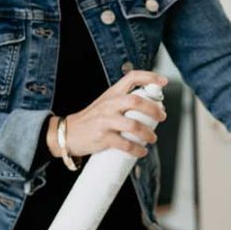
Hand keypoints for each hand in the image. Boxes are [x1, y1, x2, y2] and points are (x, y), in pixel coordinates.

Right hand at [47, 70, 167, 158]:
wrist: (67, 133)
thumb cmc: (91, 119)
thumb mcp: (106, 103)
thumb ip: (124, 102)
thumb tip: (151, 109)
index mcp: (112, 93)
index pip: (132, 77)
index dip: (149, 77)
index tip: (163, 82)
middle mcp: (109, 104)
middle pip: (136, 101)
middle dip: (154, 109)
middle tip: (162, 116)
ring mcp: (105, 121)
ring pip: (133, 125)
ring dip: (148, 133)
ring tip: (152, 138)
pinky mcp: (103, 137)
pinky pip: (125, 145)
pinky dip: (137, 149)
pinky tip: (141, 151)